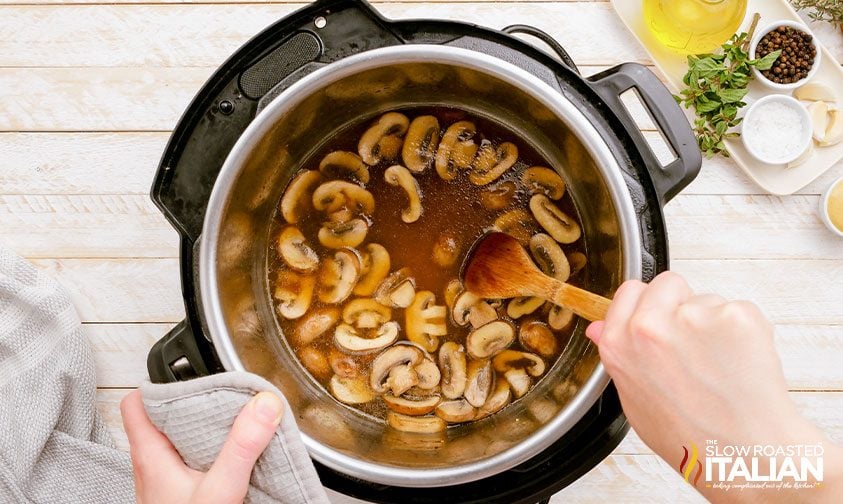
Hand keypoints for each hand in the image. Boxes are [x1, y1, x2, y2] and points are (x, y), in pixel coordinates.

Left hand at [120, 389, 283, 503]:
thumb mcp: (221, 488)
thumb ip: (242, 446)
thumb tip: (263, 405)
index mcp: (150, 456)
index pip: (135, 403)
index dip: (159, 384)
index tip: (191, 377)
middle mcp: (152, 467)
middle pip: (163, 419)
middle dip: (195, 405)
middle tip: (224, 398)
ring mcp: (164, 484)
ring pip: (178, 442)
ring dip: (205, 432)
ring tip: (234, 423)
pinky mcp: (179, 496)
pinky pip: (190, 464)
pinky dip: (211, 455)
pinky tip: (234, 460)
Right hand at [586, 271, 840, 501]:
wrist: (743, 453)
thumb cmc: (690, 436)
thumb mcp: (634, 400)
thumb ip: (619, 356)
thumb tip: (599, 328)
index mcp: (619, 343)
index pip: (629, 291)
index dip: (647, 305)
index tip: (659, 319)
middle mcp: (649, 326)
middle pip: (667, 284)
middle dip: (680, 304)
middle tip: (693, 344)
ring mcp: (693, 316)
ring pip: (705, 298)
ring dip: (713, 322)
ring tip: (719, 365)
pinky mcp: (734, 315)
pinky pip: (738, 308)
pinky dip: (743, 331)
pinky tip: (739, 362)